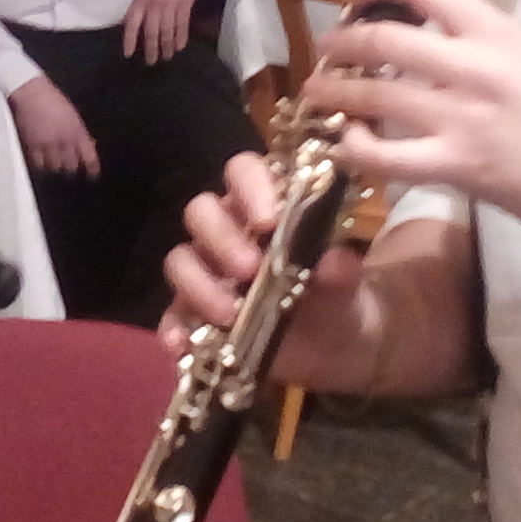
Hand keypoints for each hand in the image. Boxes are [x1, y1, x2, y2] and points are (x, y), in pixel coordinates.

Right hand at [8, 75, 101, 178]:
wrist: (30, 92)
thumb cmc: (52, 99)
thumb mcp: (72, 115)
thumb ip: (79, 132)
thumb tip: (87, 145)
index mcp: (78, 132)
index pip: (89, 156)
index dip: (92, 168)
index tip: (92, 175)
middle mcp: (65, 141)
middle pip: (71, 166)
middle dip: (70, 166)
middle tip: (67, 164)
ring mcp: (48, 144)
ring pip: (54, 167)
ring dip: (54, 165)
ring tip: (52, 161)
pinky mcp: (32, 146)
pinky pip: (38, 164)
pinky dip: (40, 164)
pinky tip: (40, 160)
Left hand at [122, 0, 198, 64]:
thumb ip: (140, 3)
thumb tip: (134, 20)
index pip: (132, 24)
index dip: (130, 41)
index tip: (128, 54)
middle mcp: (154, 6)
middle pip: (151, 33)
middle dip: (151, 49)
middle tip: (151, 62)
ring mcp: (170, 7)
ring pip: (167, 32)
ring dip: (167, 47)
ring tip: (167, 57)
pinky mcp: (185, 6)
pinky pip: (182, 26)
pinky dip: (181, 38)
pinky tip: (180, 47)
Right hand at [158, 152, 376, 388]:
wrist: (336, 350)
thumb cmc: (337, 298)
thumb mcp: (347, 287)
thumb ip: (340, 273)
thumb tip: (332, 261)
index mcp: (264, 206)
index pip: (243, 172)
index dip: (250, 186)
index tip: (269, 220)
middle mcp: (229, 231)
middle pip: (202, 212)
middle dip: (222, 238)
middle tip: (250, 269)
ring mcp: (209, 272)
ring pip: (181, 259)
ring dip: (199, 284)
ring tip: (230, 314)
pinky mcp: (196, 313)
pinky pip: (172, 313)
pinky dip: (173, 327)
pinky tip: (182, 343)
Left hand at [305, 0, 520, 237]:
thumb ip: (474, 35)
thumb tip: (417, 14)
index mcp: (497, 31)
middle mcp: (477, 66)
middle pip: (385, 37)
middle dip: (342, 41)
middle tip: (327, 48)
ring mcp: (464, 117)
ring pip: (375, 93)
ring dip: (335, 89)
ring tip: (318, 89)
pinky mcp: (457, 165)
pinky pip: (385, 154)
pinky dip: (354, 146)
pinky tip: (346, 141)